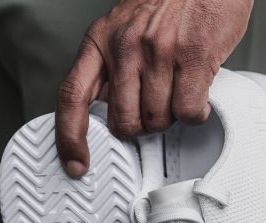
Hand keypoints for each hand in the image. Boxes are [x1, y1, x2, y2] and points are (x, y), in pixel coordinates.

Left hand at [55, 0, 253, 176]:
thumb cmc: (169, 2)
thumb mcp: (123, 27)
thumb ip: (111, 66)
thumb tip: (108, 109)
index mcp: (100, 40)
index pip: (72, 96)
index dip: (69, 137)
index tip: (76, 163)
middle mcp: (125, 45)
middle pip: (123, 121)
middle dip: (141, 125)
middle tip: (153, 107)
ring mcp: (159, 51)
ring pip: (158, 120)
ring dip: (170, 115)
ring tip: (177, 87)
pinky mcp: (193, 57)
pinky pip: (187, 112)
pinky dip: (194, 113)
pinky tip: (196, 92)